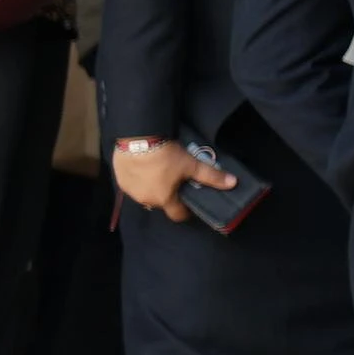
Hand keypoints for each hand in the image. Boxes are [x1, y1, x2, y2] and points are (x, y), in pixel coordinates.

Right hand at [112, 138, 227, 225]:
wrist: (137, 139)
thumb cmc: (165, 155)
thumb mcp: (191, 164)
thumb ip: (211, 176)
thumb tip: (233, 183)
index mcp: (164, 199)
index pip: (177, 215)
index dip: (186, 210)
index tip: (189, 201)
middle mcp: (146, 200)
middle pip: (161, 203)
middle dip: (168, 195)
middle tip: (174, 179)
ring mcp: (131, 191)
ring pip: (145, 194)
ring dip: (152, 187)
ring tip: (157, 171)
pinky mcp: (120, 180)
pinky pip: (132, 185)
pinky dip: (138, 179)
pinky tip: (143, 167)